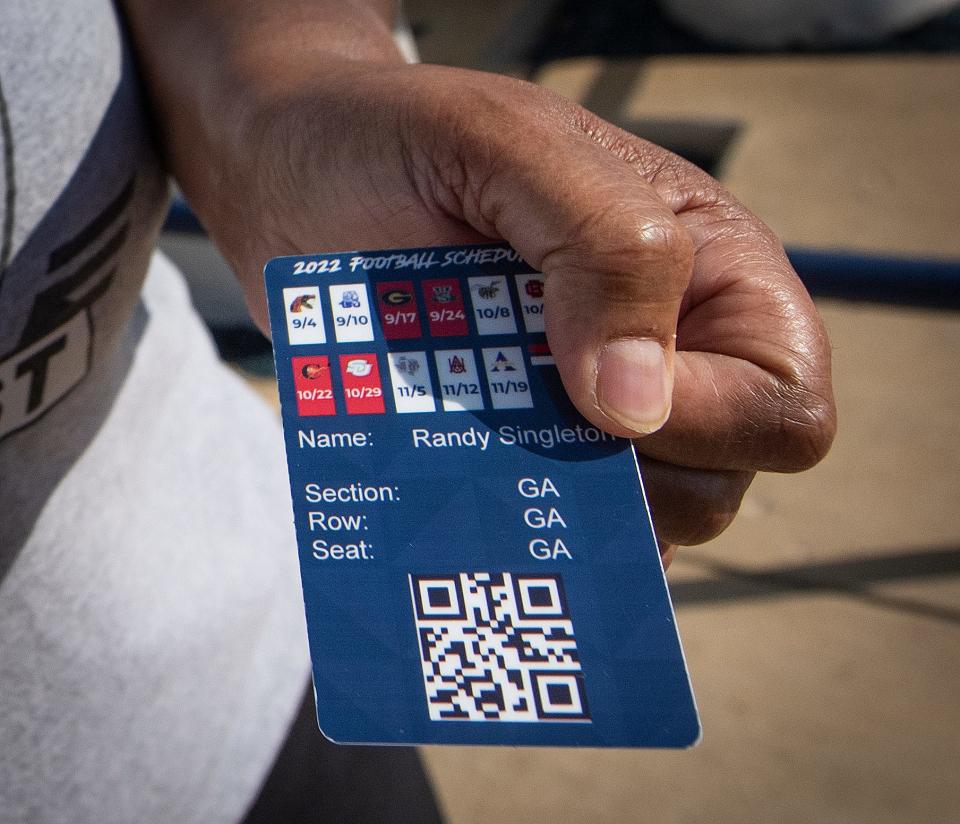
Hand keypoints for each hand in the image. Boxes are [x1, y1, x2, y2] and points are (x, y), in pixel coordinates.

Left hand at [122, 8, 835, 556]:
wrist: (294, 174)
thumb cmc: (400, 140)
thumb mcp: (507, 149)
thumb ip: (604, 246)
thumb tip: (637, 404)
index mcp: (708, 273)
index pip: (782, 400)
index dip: (710, 422)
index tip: (591, 393)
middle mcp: (667, 352)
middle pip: (716, 484)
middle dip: (619, 473)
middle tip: (516, 410)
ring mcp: (588, 409)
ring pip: (631, 523)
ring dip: (552, 504)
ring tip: (470, 439)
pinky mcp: (518, 446)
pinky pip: (546, 526)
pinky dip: (506, 524)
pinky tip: (455, 485)